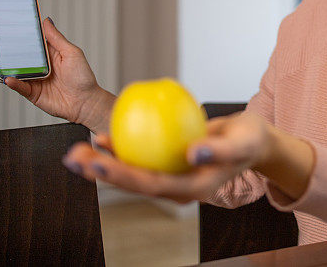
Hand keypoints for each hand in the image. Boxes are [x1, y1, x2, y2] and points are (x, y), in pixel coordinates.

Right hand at [0, 17, 113, 130]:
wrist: (86, 102)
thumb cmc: (83, 77)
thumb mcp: (71, 52)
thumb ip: (56, 38)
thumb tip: (45, 20)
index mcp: (46, 52)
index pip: (26, 40)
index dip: (13, 33)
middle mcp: (37, 64)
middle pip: (13, 54)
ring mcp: (33, 79)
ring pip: (11, 70)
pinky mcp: (32, 93)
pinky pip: (19, 86)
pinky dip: (12, 82)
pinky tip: (6, 77)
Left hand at [61, 111, 272, 203]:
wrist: (251, 140)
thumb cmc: (248, 140)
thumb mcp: (241, 143)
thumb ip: (219, 150)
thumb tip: (192, 153)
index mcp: (193, 189)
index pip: (153, 185)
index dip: (123, 176)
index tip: (99, 163)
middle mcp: (176, 187)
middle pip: (134, 183)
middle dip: (101, 173)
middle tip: (74, 157)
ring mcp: (170, 177)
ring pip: (131, 173)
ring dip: (102, 163)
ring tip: (76, 152)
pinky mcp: (166, 164)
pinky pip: (139, 158)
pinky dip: (121, 147)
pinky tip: (102, 136)